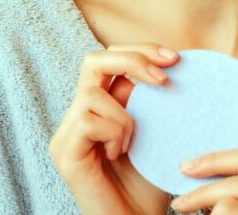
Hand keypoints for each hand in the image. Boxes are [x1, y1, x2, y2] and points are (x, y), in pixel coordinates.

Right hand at [50, 42, 179, 214]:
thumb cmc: (148, 186)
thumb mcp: (156, 135)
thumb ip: (151, 103)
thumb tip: (166, 62)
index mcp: (96, 109)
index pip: (108, 60)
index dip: (138, 50)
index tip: (174, 58)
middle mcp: (76, 117)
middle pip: (92, 61)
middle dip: (133, 59)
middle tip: (165, 74)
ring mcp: (65, 135)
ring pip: (91, 93)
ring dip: (125, 115)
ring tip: (133, 144)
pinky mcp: (63, 153)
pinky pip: (89, 121)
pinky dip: (114, 133)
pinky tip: (120, 156)